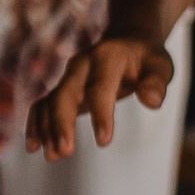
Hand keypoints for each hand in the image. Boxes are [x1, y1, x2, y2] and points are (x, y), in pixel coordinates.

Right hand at [28, 32, 174, 157]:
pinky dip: (36, 124)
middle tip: (66, 152)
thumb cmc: (146, 57)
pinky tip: (34, 147)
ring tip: (52, 156)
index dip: (101, 114)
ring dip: (47, 128)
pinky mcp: (63, 87)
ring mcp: (69, 76)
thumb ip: (156, 82)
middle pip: (65, 93)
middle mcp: (82, 64)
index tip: (104, 142)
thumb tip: (152, 101)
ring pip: (51, 101)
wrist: (126, 38)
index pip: (101, 87)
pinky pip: (43, 104)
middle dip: (62, 123)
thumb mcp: (160, 64)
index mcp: (107, 57)